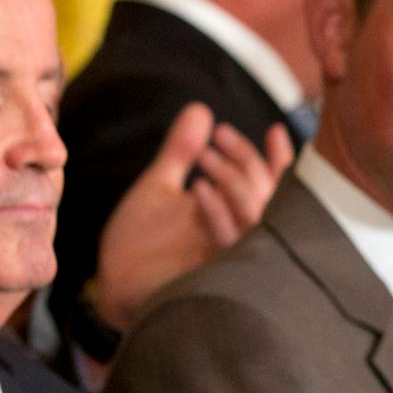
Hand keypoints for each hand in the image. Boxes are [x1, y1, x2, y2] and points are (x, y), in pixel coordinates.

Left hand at [95, 101, 295, 330]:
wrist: (111, 283)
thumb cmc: (139, 242)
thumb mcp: (159, 185)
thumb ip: (181, 150)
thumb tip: (201, 109)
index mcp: (232, 215)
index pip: (273, 187)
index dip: (280, 160)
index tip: (273, 129)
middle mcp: (236, 235)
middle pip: (270, 196)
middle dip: (248, 160)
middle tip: (219, 135)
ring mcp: (226, 254)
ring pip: (255, 216)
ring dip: (235, 181)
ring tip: (205, 159)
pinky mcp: (210, 273)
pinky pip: (228, 242)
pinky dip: (218, 211)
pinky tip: (198, 188)